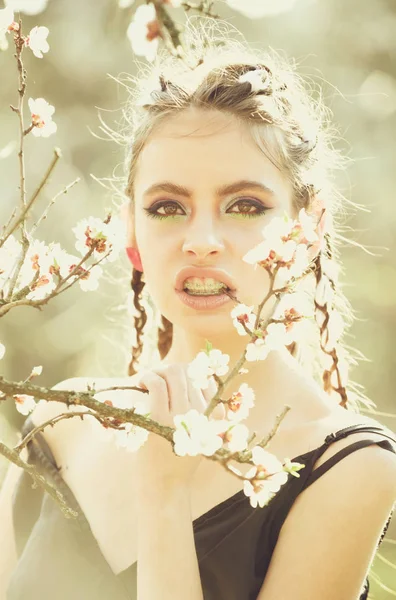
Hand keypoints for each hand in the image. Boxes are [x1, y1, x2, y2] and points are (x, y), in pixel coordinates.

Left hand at [135, 363, 225, 490]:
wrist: (164, 486)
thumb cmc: (178, 457)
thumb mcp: (201, 433)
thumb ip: (201, 407)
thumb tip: (193, 370)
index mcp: (217, 416)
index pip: (205, 377)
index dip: (187, 371)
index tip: (173, 378)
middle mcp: (204, 413)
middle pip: (188, 371)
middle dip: (170, 370)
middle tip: (157, 378)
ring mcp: (183, 415)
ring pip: (173, 373)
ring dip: (158, 371)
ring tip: (147, 381)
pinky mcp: (160, 418)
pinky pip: (157, 384)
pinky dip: (147, 377)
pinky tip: (141, 384)